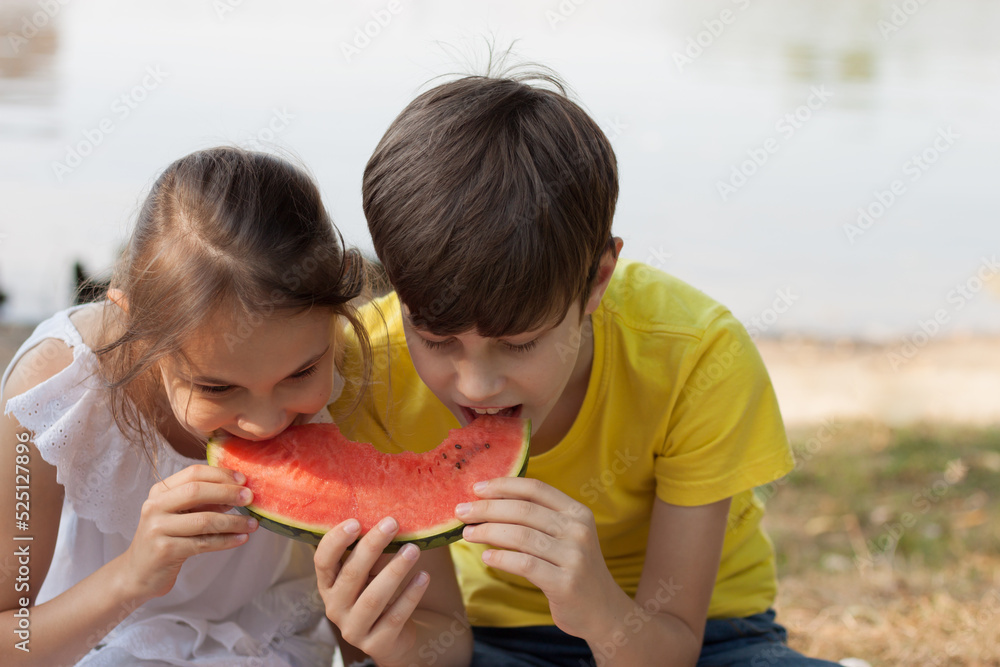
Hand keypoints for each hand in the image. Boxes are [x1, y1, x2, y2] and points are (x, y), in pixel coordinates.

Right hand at [121, 464, 258, 599]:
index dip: (220, 474)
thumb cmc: (167, 537)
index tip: (244, 480)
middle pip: (196, 491)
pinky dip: (227, 540)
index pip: (193, 473)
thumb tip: (239, 491)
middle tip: (251, 498)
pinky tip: (242, 539)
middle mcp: (155, 506)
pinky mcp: (164, 551)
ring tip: (253, 524)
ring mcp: (157, 528)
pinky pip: (203, 543)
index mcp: (160, 491)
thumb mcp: (182, 514)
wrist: (139, 572)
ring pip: (204, 520)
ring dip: (234, 522)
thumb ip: (206, 501)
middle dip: (228, 492)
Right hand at [315, 517, 430, 666]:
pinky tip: (423, 576)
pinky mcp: (376, 644)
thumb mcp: (370, 573)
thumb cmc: (377, 592)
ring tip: (413, 549)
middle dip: (372, 546)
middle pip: (351, 575)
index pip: (323, 561)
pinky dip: (410, 595)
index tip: (355, 521)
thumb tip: (387, 519)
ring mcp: (353, 629)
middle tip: (392, 523)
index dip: (335, 541)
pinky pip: (395, 617)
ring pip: (373, 598)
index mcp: (329, 585)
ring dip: (395, 570)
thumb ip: (371, 552)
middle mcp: (335, 608)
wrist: (393, 637)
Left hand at [455, 477, 620, 639]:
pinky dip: (501, 558)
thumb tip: (490, 502)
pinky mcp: (565, 583)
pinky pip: (524, 565)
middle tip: (461, 511)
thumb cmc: (573, 569)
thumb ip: (539, 519)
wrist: (603, 611)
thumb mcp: (566, 537)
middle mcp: (578, 530)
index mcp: (577, 512)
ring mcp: (573, 557)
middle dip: (487, 508)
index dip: (503, 485)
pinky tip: (486, 556)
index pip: (535, 489)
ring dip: (488, 532)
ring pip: (520, 536)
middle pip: (523, 511)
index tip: (476, 488)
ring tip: (467, 533)